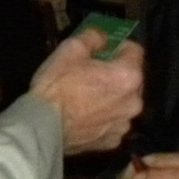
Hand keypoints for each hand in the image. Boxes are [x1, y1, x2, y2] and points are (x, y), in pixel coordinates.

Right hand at [28, 29, 143, 154]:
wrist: (43, 127)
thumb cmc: (57, 85)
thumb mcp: (71, 49)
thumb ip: (93, 37)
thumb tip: (103, 38)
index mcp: (129, 76)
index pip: (135, 51)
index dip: (119, 45)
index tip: (104, 48)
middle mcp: (134, 102)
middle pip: (131, 79)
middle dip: (116, 73)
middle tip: (92, 72)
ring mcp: (124, 124)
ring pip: (123, 102)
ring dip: (111, 97)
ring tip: (87, 96)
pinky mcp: (112, 141)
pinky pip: (113, 122)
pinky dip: (104, 118)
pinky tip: (85, 116)